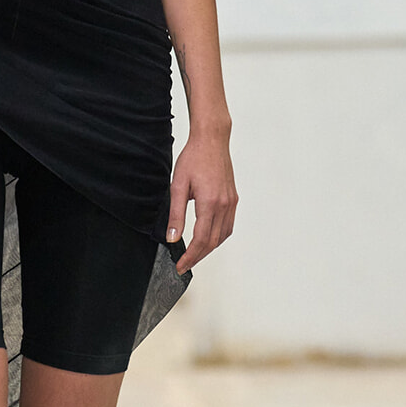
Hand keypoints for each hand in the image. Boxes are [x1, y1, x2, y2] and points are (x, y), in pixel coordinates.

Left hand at [167, 125, 237, 274]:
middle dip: (198, 257)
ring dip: (208, 249)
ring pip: (223, 236)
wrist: (212, 140)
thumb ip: (175, 214)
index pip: (200, 240)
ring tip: (194, 255)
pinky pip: (228, 226)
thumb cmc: (194, 159)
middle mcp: (224, 205)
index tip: (180, 266)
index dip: (190, 256)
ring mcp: (231, 203)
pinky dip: (218, 237)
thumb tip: (172, 237)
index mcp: (209, 203)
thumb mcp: (177, 186)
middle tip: (184, 265)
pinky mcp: (233, 199)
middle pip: (212, 242)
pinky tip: (208, 239)